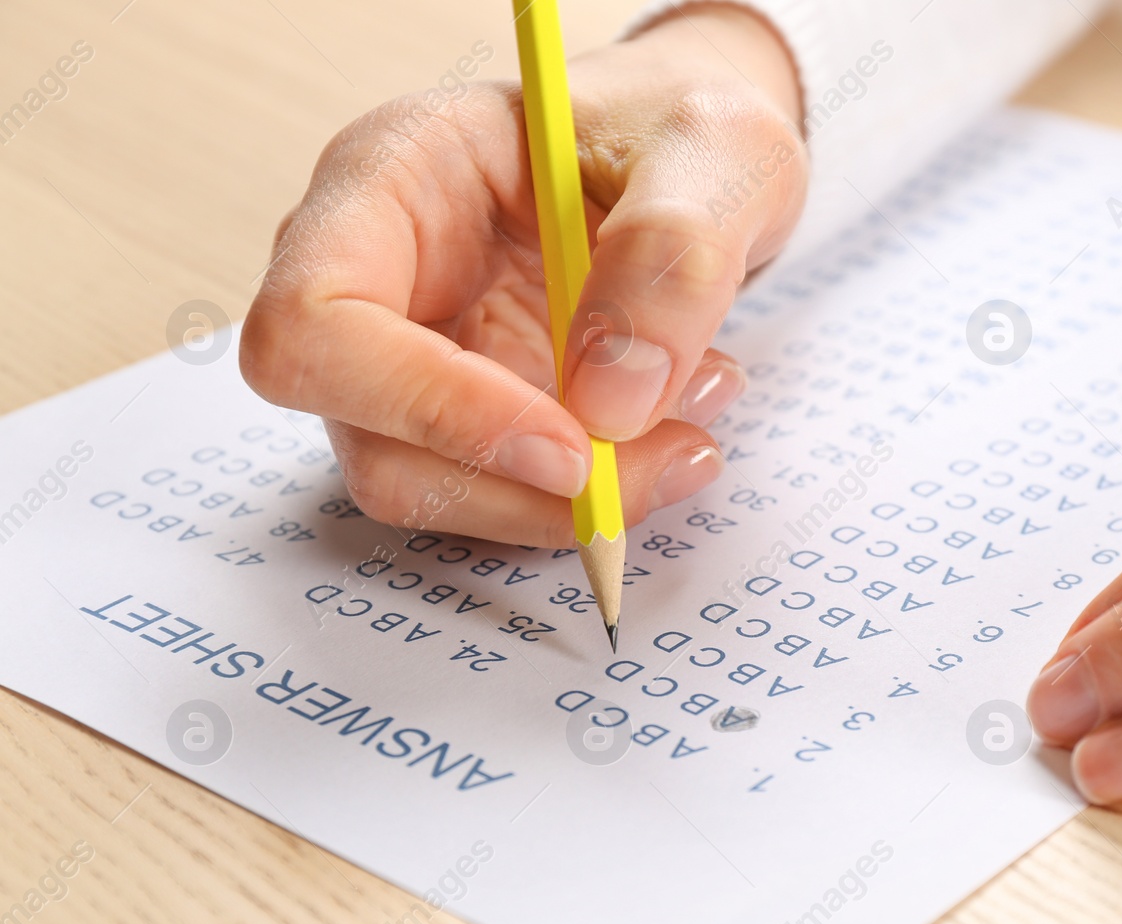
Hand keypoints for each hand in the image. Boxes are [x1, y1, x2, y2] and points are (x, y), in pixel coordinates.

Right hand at [240, 6, 804, 544]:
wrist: (701, 168)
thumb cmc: (681, 128)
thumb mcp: (713, 151)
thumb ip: (670, 254)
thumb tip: (609, 403)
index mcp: (388, 181)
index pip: (316, 325)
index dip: (428, 408)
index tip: (570, 448)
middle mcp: (378, 283)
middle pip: (374, 443)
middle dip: (528, 486)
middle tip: (677, 456)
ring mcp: (416, 365)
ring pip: (440, 495)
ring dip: (575, 502)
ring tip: (695, 430)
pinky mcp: (474, 426)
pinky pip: (506, 503)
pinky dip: (595, 499)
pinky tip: (674, 436)